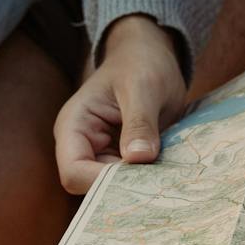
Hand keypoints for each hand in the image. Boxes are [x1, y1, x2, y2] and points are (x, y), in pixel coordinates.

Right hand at [55, 15, 187, 192]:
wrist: (149, 55)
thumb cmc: (141, 63)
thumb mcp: (143, 87)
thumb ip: (140, 122)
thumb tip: (139, 158)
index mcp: (74, 126)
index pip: (74, 172)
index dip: (102, 184)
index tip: (140, 181)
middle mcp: (83, 145)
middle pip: (93, 187)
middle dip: (125, 190)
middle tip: (162, 188)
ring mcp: (103, 153)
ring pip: (114, 188)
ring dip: (140, 187)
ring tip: (170, 183)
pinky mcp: (123, 158)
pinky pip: (132, 179)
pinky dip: (150, 181)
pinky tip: (171, 178)